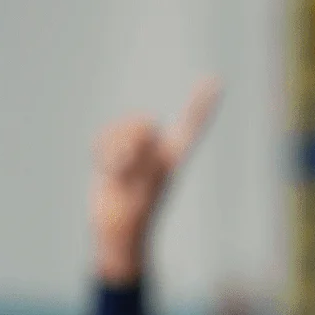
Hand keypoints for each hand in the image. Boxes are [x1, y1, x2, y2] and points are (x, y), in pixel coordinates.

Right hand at [90, 77, 219, 283]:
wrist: (115, 233)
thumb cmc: (134, 216)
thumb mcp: (142, 187)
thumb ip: (143, 157)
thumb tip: (140, 134)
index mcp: (171, 159)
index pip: (189, 127)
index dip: (200, 105)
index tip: (214, 81)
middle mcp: (156, 152)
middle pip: (144, 123)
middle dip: (130, 138)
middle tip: (125, 165)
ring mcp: (135, 153)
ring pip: (122, 127)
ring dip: (112, 147)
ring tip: (114, 171)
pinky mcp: (115, 155)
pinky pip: (104, 137)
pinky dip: (100, 151)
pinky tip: (103, 168)